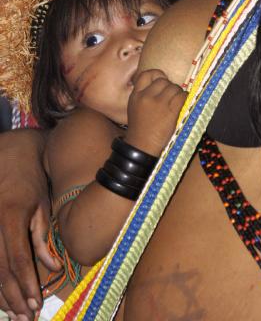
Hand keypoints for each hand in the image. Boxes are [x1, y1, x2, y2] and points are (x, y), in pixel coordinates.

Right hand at [0, 130, 59, 319]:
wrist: (9, 157)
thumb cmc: (30, 181)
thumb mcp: (42, 205)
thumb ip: (43, 238)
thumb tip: (53, 268)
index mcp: (10, 217)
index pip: (17, 259)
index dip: (26, 284)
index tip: (35, 304)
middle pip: (0, 271)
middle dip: (14, 297)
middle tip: (27, 318)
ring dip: (2, 295)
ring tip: (16, 314)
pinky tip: (2, 298)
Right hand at [126, 69, 186, 155]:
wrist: (142, 147)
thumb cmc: (140, 129)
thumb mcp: (135, 108)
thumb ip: (144, 95)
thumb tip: (163, 83)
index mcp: (136, 95)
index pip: (146, 74)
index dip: (157, 75)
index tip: (162, 80)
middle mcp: (146, 97)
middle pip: (163, 81)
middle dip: (169, 87)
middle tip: (171, 97)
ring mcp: (159, 103)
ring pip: (174, 87)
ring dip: (178, 93)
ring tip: (176, 102)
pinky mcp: (170, 111)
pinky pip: (182, 96)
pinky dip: (185, 98)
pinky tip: (183, 104)